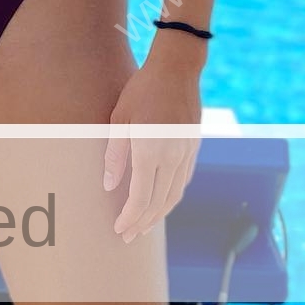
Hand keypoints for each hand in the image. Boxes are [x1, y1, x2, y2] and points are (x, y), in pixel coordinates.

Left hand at [102, 53, 201, 241]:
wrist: (177, 68)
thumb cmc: (142, 89)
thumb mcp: (120, 117)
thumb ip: (115, 154)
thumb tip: (110, 186)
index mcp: (150, 151)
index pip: (141, 198)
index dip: (130, 218)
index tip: (120, 229)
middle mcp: (172, 157)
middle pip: (159, 203)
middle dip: (143, 222)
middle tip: (129, 236)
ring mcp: (187, 153)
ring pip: (175, 195)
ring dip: (160, 214)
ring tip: (145, 225)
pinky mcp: (194, 147)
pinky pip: (183, 180)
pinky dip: (172, 196)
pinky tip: (162, 200)